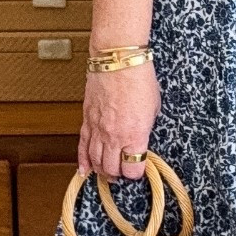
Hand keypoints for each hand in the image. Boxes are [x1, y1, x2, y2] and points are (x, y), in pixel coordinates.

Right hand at [79, 61, 160, 180]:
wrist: (118, 61)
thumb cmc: (139, 79)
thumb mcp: (153, 109)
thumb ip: (145, 129)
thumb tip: (140, 139)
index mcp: (135, 135)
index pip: (132, 169)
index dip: (136, 173)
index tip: (138, 170)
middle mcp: (114, 136)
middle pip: (112, 169)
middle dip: (118, 175)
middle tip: (122, 174)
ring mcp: (98, 129)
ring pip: (95, 160)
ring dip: (101, 170)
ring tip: (105, 173)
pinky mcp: (87, 120)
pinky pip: (82, 146)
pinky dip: (83, 160)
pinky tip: (84, 170)